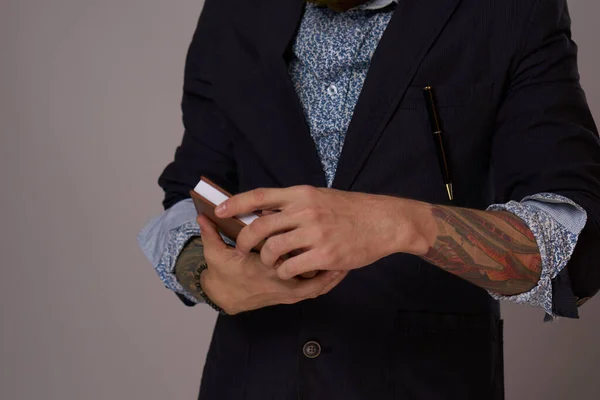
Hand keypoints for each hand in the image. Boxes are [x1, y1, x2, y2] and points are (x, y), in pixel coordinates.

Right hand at [197, 215, 347, 314]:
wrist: (228, 299)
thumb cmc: (225, 275)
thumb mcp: (216, 254)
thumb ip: (212, 233)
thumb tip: (203, 216)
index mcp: (262, 267)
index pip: (285, 249)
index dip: (301, 235)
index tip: (312, 217)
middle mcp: (278, 280)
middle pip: (308, 264)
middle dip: (326, 251)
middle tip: (339, 232)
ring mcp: (287, 291)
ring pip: (318, 281)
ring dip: (333, 268)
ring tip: (349, 253)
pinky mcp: (292, 295)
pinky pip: (316, 289)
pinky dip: (330, 280)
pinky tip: (341, 269)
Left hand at [215, 186, 432, 279]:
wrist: (383, 221)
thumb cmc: (351, 209)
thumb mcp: (320, 197)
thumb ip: (294, 204)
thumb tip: (266, 213)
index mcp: (302, 194)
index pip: (260, 196)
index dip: (236, 203)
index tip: (219, 210)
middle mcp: (305, 211)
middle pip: (260, 227)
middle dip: (245, 241)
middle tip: (242, 249)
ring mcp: (315, 233)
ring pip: (272, 250)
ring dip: (266, 260)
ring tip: (271, 262)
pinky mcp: (324, 255)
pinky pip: (291, 267)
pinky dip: (284, 272)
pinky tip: (289, 271)